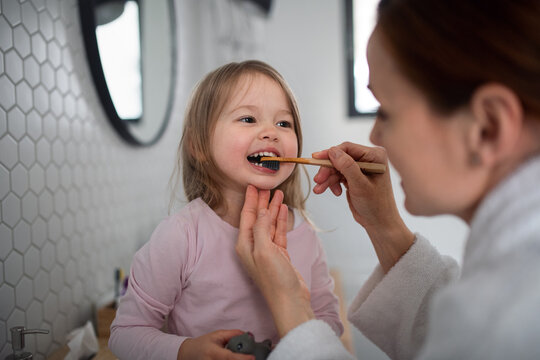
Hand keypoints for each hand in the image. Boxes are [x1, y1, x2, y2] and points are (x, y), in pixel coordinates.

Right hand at [177, 330, 253, 359]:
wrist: (188, 354)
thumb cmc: (203, 344)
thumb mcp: (217, 335)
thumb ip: (232, 334)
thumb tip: (247, 335)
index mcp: (213, 352)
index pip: (229, 357)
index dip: (242, 358)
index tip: (252, 357)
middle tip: (248, 357)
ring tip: (239, 356)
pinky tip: (231, 359)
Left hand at [236, 185, 313, 337]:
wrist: (290, 299)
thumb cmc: (274, 279)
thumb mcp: (264, 250)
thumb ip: (261, 228)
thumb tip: (262, 211)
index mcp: (245, 245)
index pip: (246, 216)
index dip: (250, 200)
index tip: (252, 185)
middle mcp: (254, 246)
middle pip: (257, 218)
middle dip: (261, 201)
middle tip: (266, 185)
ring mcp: (267, 250)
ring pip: (269, 223)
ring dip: (273, 208)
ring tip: (278, 192)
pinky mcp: (279, 253)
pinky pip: (278, 231)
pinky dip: (280, 219)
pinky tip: (282, 209)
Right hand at [313, 142, 414, 271]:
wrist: (379, 222)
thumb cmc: (376, 205)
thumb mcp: (360, 185)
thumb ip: (347, 166)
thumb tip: (333, 151)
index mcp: (375, 156)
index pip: (347, 148)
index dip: (330, 153)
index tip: (316, 158)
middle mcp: (368, 159)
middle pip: (339, 158)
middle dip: (328, 169)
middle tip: (317, 180)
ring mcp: (360, 168)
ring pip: (336, 167)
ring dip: (327, 178)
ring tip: (319, 190)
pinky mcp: (354, 177)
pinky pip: (338, 175)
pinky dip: (332, 183)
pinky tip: (335, 192)